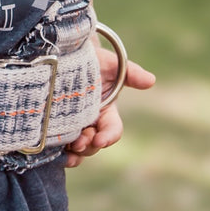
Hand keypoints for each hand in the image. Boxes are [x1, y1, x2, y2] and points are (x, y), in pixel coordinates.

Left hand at [64, 49, 154, 167]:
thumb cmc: (92, 60)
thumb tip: (151, 80)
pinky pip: (62, 146)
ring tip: (69, 152)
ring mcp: (76, 126)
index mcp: (107, 111)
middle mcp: (93, 122)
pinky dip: (62, 153)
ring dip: (77, 153)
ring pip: (80, 148)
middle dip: (89, 146)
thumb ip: (130, 72)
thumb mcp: (110, 63)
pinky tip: (58, 155)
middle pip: (95, 143)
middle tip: (79, 143)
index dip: (109, 137)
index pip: (113, 129)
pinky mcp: (59, 127)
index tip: (100, 139)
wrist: (66, 55)